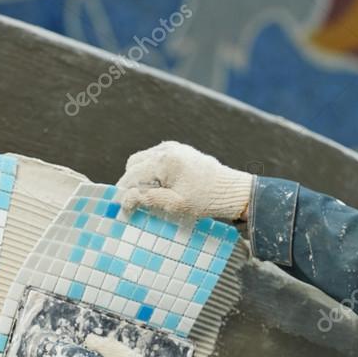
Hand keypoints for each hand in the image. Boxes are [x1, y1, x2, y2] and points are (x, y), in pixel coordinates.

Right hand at [116, 140, 253, 220]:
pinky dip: (153, 171)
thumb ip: (149, 199)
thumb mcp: (176, 204)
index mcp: (165, 161)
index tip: (124, 209)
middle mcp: (167, 149)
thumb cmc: (207, 200)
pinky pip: (157, 158)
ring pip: (144, 160)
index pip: (133, 175)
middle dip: (131, 182)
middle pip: (134, 164)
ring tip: (150, 196)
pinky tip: (162, 187)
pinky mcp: (181, 150)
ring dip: (142, 177)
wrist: (233, 191)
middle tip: (136, 202)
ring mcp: (174, 147)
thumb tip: (125, 198)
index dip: (124, 192)